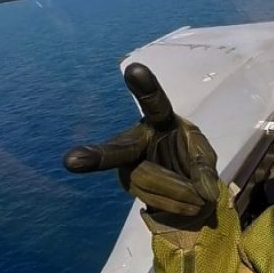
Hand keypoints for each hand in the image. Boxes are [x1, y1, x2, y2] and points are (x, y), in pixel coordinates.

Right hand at [63, 63, 219, 219]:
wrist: (186, 188)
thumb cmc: (190, 159)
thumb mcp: (203, 157)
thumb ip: (203, 169)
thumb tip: (203, 193)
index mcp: (160, 120)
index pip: (154, 103)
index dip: (145, 88)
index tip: (134, 69)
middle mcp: (136, 138)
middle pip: (117, 150)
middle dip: (94, 156)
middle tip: (70, 162)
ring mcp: (127, 163)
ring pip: (147, 181)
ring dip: (179, 192)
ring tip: (197, 197)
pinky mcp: (128, 183)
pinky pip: (152, 197)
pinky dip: (175, 203)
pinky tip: (187, 203)